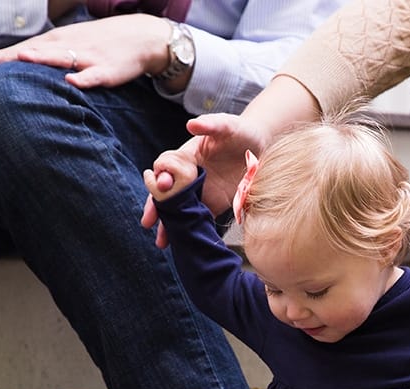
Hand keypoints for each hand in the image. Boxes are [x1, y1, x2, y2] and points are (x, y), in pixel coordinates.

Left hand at [0, 15, 169, 88]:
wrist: (141, 37)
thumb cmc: (101, 43)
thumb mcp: (72, 44)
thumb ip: (49, 55)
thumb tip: (21, 64)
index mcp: (59, 41)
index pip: (26, 49)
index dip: (4, 58)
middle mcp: (69, 46)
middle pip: (36, 53)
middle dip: (11, 59)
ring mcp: (88, 57)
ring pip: (62, 58)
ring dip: (42, 59)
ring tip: (22, 60)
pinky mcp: (108, 70)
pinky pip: (94, 76)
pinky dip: (84, 78)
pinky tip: (71, 82)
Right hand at [141, 75, 320, 245]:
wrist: (261, 146)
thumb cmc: (240, 131)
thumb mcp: (227, 125)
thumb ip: (211, 124)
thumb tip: (191, 125)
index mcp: (187, 155)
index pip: (166, 166)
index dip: (162, 175)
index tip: (164, 184)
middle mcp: (189, 175)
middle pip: (166, 192)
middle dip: (155, 206)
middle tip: (148, 221)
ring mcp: (200, 191)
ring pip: (178, 209)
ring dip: (169, 224)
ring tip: (161, 242)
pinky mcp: (213, 203)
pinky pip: (198, 218)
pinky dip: (191, 230)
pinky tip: (184, 243)